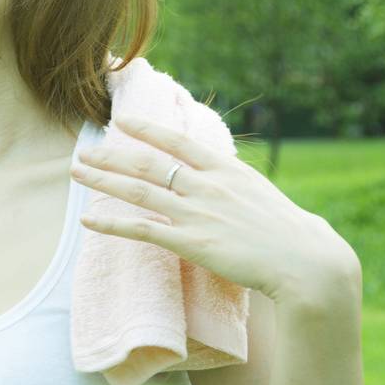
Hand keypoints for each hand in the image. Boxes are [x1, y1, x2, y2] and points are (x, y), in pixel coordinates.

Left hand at [68, 113, 358, 305]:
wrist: (307, 263)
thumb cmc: (294, 235)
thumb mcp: (264, 197)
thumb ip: (240, 187)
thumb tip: (232, 183)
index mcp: (227, 170)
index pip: (179, 141)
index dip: (147, 130)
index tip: (122, 121)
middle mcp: (208, 186)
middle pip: (149, 163)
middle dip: (113, 154)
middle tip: (84, 149)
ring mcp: (198, 213)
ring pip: (139, 190)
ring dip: (103, 180)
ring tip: (77, 172)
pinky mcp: (191, 243)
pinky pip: (142, 229)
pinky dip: (112, 223)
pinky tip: (89, 219)